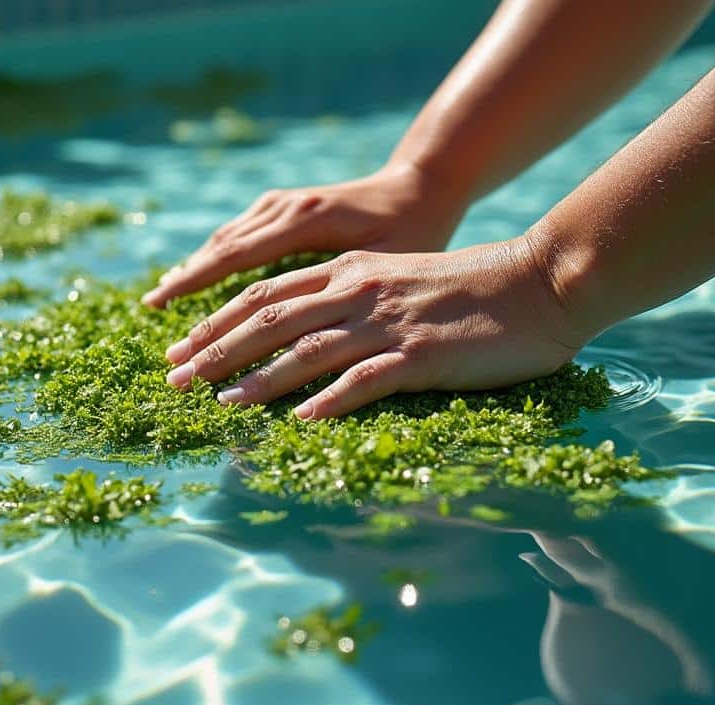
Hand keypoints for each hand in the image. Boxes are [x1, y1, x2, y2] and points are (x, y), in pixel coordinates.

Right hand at [142, 161, 464, 306]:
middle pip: (220, 252)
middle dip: (185, 290)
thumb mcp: (390, 262)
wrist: (424, 182)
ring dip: (193, 274)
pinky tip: (195, 278)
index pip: (235, 258)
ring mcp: (280, 203)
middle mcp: (284, 207)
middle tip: (159, 332)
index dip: (195, 288)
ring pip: (224, 241)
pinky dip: (212, 258)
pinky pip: (236, 235)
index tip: (163, 316)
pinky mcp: (283, 207)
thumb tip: (305, 334)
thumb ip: (346, 291)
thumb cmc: (417, 229)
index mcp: (305, 219)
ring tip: (163, 305)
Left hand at [162, 239, 585, 418]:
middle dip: (215, 351)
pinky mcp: (421, 356)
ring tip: (218, 404)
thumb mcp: (398, 278)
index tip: (180, 346)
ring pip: (305, 350)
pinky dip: (326, 402)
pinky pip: (363, 381)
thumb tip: (305, 332)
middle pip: (269, 320)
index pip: (265, 294)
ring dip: (256, 379)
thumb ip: (351, 297)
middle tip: (174, 380)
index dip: (216, 321)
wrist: (540, 281)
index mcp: (349, 270)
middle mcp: (358, 291)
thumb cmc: (472, 288)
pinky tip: (296, 423)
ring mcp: (388, 323)